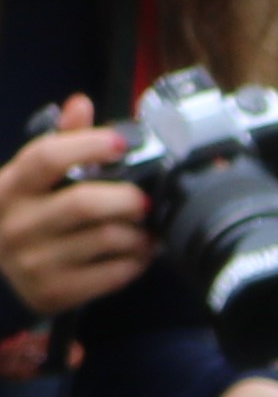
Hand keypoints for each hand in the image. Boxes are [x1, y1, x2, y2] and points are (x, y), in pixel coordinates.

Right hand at [0, 97, 148, 317]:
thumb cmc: (23, 218)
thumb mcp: (28, 180)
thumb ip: (57, 143)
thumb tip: (80, 104)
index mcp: (7, 187)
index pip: (45, 157)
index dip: (86, 145)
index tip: (120, 142)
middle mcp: (16, 224)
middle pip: (84, 203)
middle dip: (126, 198)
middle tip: (144, 200)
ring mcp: (34, 262)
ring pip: (106, 239)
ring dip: (139, 233)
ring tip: (145, 228)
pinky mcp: (55, 292)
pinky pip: (114, 274)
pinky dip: (136, 261)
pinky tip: (137, 253)